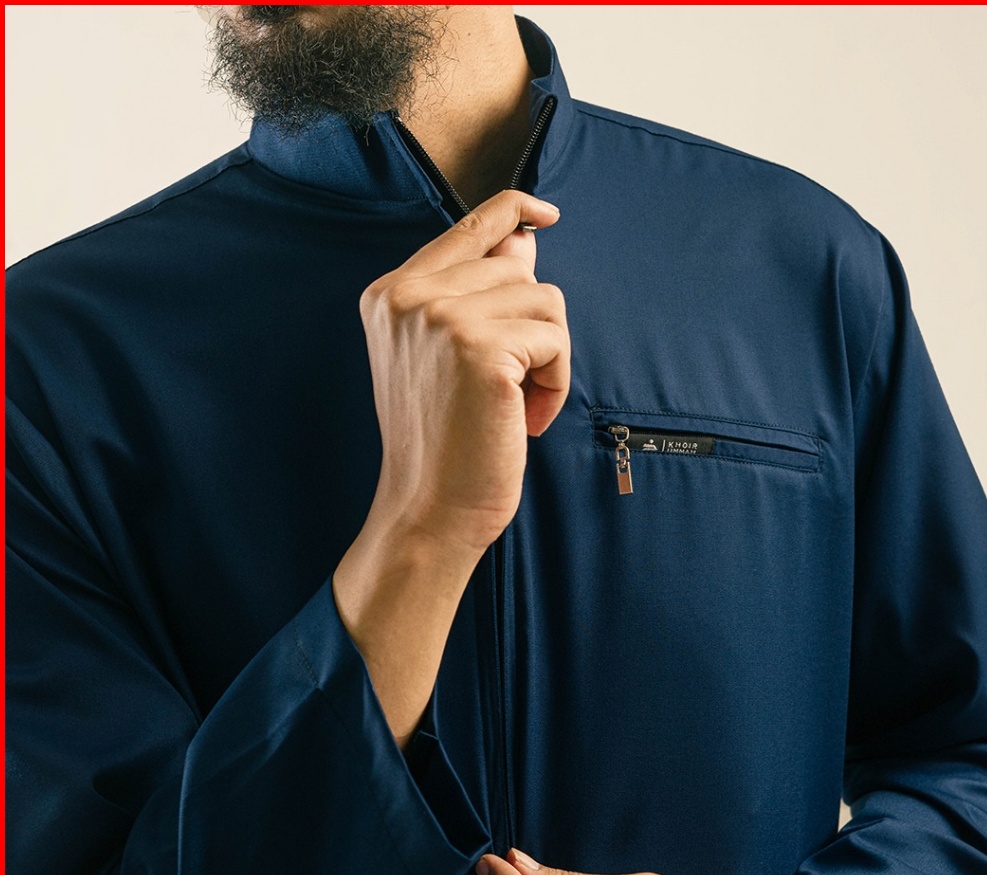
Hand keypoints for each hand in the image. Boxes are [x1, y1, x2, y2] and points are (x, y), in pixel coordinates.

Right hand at [359, 188, 567, 555]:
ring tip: (519, 405)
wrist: (428, 510)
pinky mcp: (480, 347)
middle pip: (516, 269)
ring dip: (548, 357)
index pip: (465, 229)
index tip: (544, 216)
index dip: (511, 213)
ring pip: (543, 301)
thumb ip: (480, 295)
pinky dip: (556, 381)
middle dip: (533, 327)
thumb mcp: (451, 359)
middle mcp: (408, 296)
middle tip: (514, 388)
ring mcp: (441, 317)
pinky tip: (527, 418)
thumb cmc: (442, 443)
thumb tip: (525, 239)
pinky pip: (554, 338)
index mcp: (391, 295)